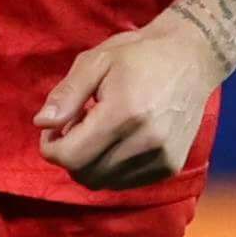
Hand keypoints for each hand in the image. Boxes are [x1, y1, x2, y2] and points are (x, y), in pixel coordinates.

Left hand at [33, 5, 227, 189]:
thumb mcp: (96, 61)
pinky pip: (126, 182)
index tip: (53, 127)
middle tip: (74, 127)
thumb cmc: (139, 54)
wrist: (192, 57)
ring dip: (90, 163)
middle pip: (85, 174)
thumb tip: (42, 124)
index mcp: (123, 112)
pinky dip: (112, 167)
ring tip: (98, 131)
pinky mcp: (171, 166)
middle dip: (69, 155)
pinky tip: (117, 140)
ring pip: (104, 182)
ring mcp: (161, 157)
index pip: (71, 157)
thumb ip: (66, 94)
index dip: (51, 146)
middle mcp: (145, 141)